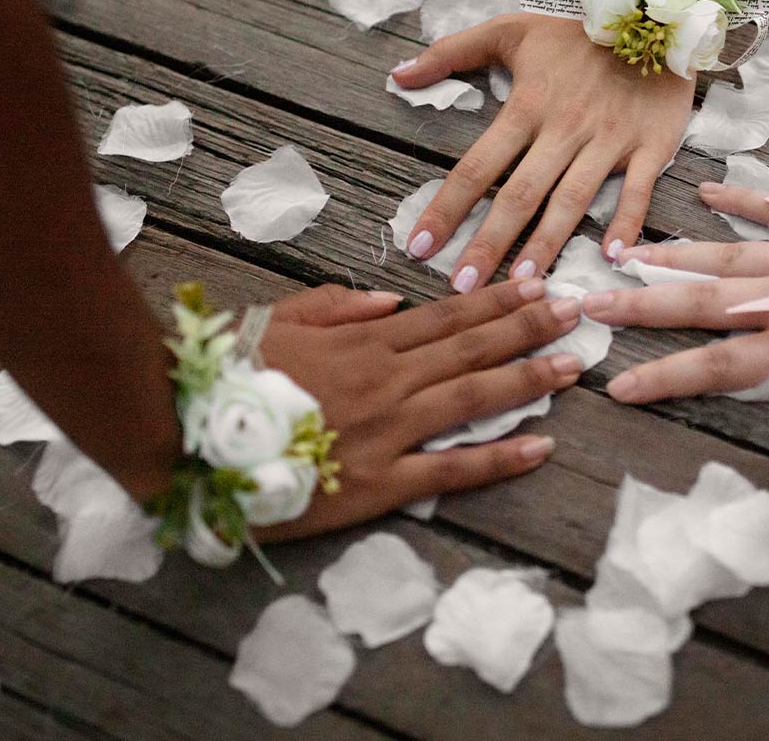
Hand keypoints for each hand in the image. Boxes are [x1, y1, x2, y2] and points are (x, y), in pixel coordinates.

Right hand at [250, 278, 584, 539]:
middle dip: (529, 328)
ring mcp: (387, 431)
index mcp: (362, 340)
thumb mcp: (277, 320)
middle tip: (578, 313)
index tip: (539, 285)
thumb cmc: (228, 377)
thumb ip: (336, 305)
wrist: (190, 437)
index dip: (497, 300)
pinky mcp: (380, 483)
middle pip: (471, 349)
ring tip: (572, 365)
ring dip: (528, 379)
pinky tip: (540, 446)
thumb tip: (391, 299)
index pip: (445, 316)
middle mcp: (385, 379)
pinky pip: (450, 470)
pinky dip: (498, 458)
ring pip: (473, 399)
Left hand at [389, 12, 694, 291]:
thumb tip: (398, 74)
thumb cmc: (578, 33)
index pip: (477, 165)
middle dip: (488, 243)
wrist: (658, 15)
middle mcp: (564, 128)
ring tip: (522, 284)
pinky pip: (638, 190)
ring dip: (546, 243)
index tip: (419, 247)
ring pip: (573, 199)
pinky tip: (614, 257)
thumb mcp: (512, 30)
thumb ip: (452, 52)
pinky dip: (628, 223)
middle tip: (462, 287)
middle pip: (520, 193)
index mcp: (527, 105)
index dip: (446, 207)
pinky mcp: (651, 146)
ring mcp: (609, 140)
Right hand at [581, 182, 768, 493]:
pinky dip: (740, 200)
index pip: (716, 368)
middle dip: (642, 308)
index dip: (662, 379)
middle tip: (589, 302)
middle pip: (701, 304)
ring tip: (625, 253)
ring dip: (674, 257)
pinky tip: (706, 193)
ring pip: (725, 256)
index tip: (612, 384)